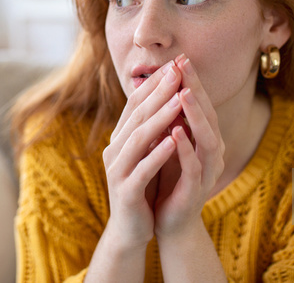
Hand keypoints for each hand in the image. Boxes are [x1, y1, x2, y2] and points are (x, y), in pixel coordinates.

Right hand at [101, 60, 183, 248]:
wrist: (131, 229)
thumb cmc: (143, 186)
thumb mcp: (146, 153)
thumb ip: (150, 128)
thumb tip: (165, 95)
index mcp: (119, 138)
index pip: (135, 104)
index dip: (154, 83)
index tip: (174, 64)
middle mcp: (114, 150)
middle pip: (137, 115)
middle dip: (158, 92)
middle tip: (177, 71)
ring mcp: (117, 170)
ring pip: (138, 138)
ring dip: (160, 117)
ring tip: (179, 99)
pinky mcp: (125, 191)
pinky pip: (143, 168)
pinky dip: (158, 153)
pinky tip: (174, 140)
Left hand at [153, 55, 224, 238]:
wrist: (168, 220)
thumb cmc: (168, 177)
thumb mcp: (167, 143)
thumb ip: (170, 118)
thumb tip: (161, 84)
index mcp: (204, 138)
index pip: (200, 104)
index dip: (192, 81)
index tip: (180, 58)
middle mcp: (211, 151)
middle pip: (208, 114)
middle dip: (196, 89)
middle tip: (184, 65)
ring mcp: (207, 171)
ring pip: (207, 138)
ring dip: (195, 115)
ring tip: (184, 94)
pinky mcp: (197, 190)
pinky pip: (195, 166)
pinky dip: (186, 148)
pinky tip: (175, 132)